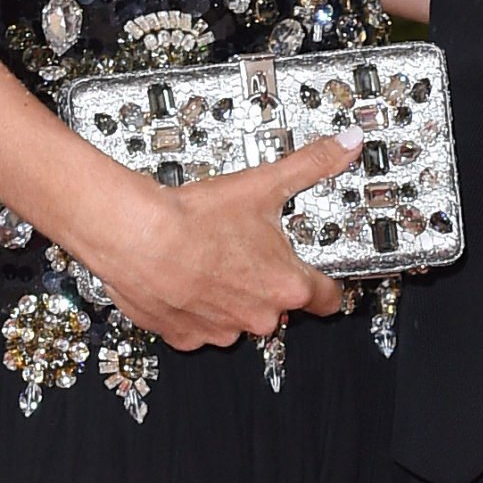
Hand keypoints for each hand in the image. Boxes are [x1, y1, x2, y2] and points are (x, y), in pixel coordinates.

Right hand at [78, 138, 355, 351]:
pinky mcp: (185, 337)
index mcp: (286, 286)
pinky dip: (194, 308)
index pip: (327, 299)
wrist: (137, 236)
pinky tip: (185, 278)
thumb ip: (311, 165)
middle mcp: (259, 317)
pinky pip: (199, 327)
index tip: (318, 275)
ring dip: (229, 296)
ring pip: (237, 317)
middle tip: (246, 251)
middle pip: (278, 306)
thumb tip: (345, 145)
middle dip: (265, 282)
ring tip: (211, 261)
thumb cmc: (195, 219)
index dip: (324, 284)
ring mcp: (221, 331)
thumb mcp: (263, 183)